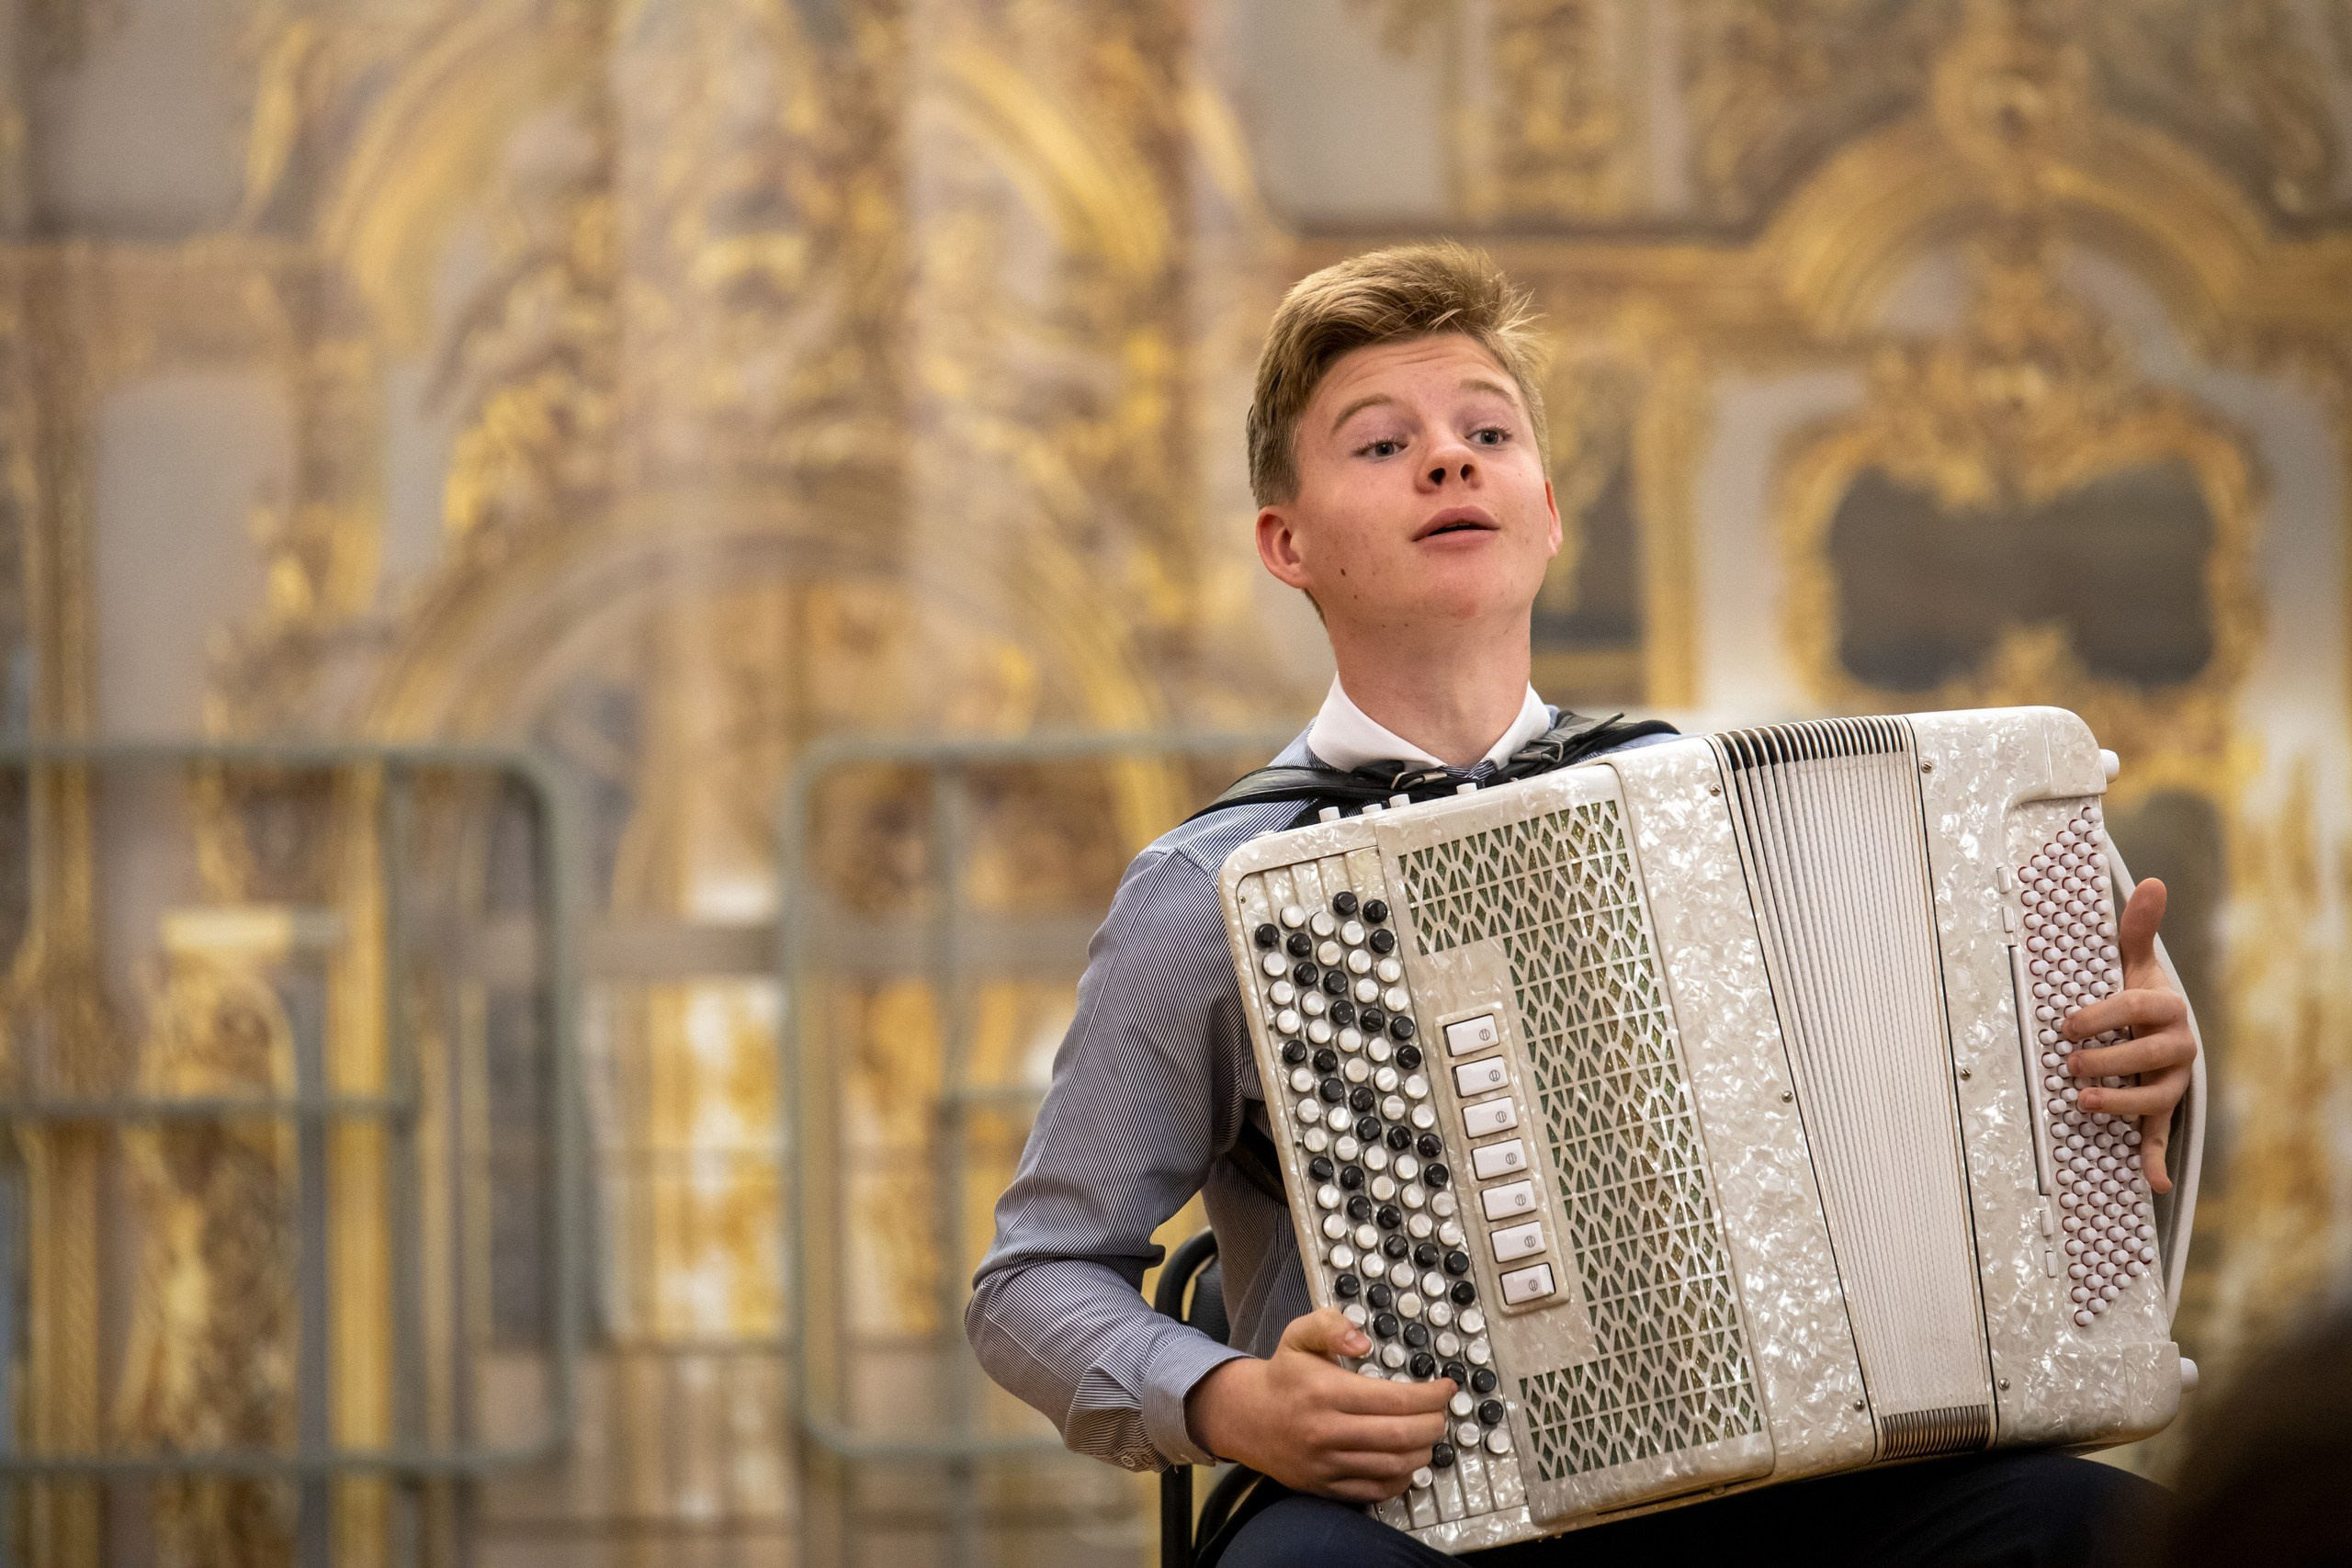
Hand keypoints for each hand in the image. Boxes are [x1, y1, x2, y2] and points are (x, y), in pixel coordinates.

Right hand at [1184, 1308, 1453, 1500]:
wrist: (1247, 1418)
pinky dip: (1401, 1479)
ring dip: (1422, 1451)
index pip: (1394, 1399)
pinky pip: (1375, 1490)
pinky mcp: (1326, 1486)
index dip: (1430, 1396)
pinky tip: (1407, 1460)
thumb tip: (1362, 1342)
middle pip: (1401, 1436)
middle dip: (1433, 1424)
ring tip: (1427, 1434)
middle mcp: (1326, 1431)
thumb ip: (1331, 1326)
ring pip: (1393, 1466)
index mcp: (1325, 1392)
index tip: (1445, 1389)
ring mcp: (1326, 1464)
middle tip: (1441, 1412)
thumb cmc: (1283, 1376)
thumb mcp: (1299, 1335)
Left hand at [2058, 877, 2197, 1192]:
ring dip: (2124, 1104)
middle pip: (2151, 1056)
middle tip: (2069, 1062)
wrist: (2156, 1024)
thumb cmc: (2136, 991)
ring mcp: (2170, 1081)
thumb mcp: (2133, 958)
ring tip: (2084, 1101)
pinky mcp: (2162, 1108)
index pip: (2138, 1008)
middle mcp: (2176, 1046)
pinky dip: (2156, 1159)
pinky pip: (2163, 1136)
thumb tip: (2153, 884)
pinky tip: (2150, 1181)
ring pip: (2158, 1097)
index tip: (2067, 1021)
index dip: (2103, 1014)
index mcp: (2167, 1008)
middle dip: (2111, 1060)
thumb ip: (2137, 926)